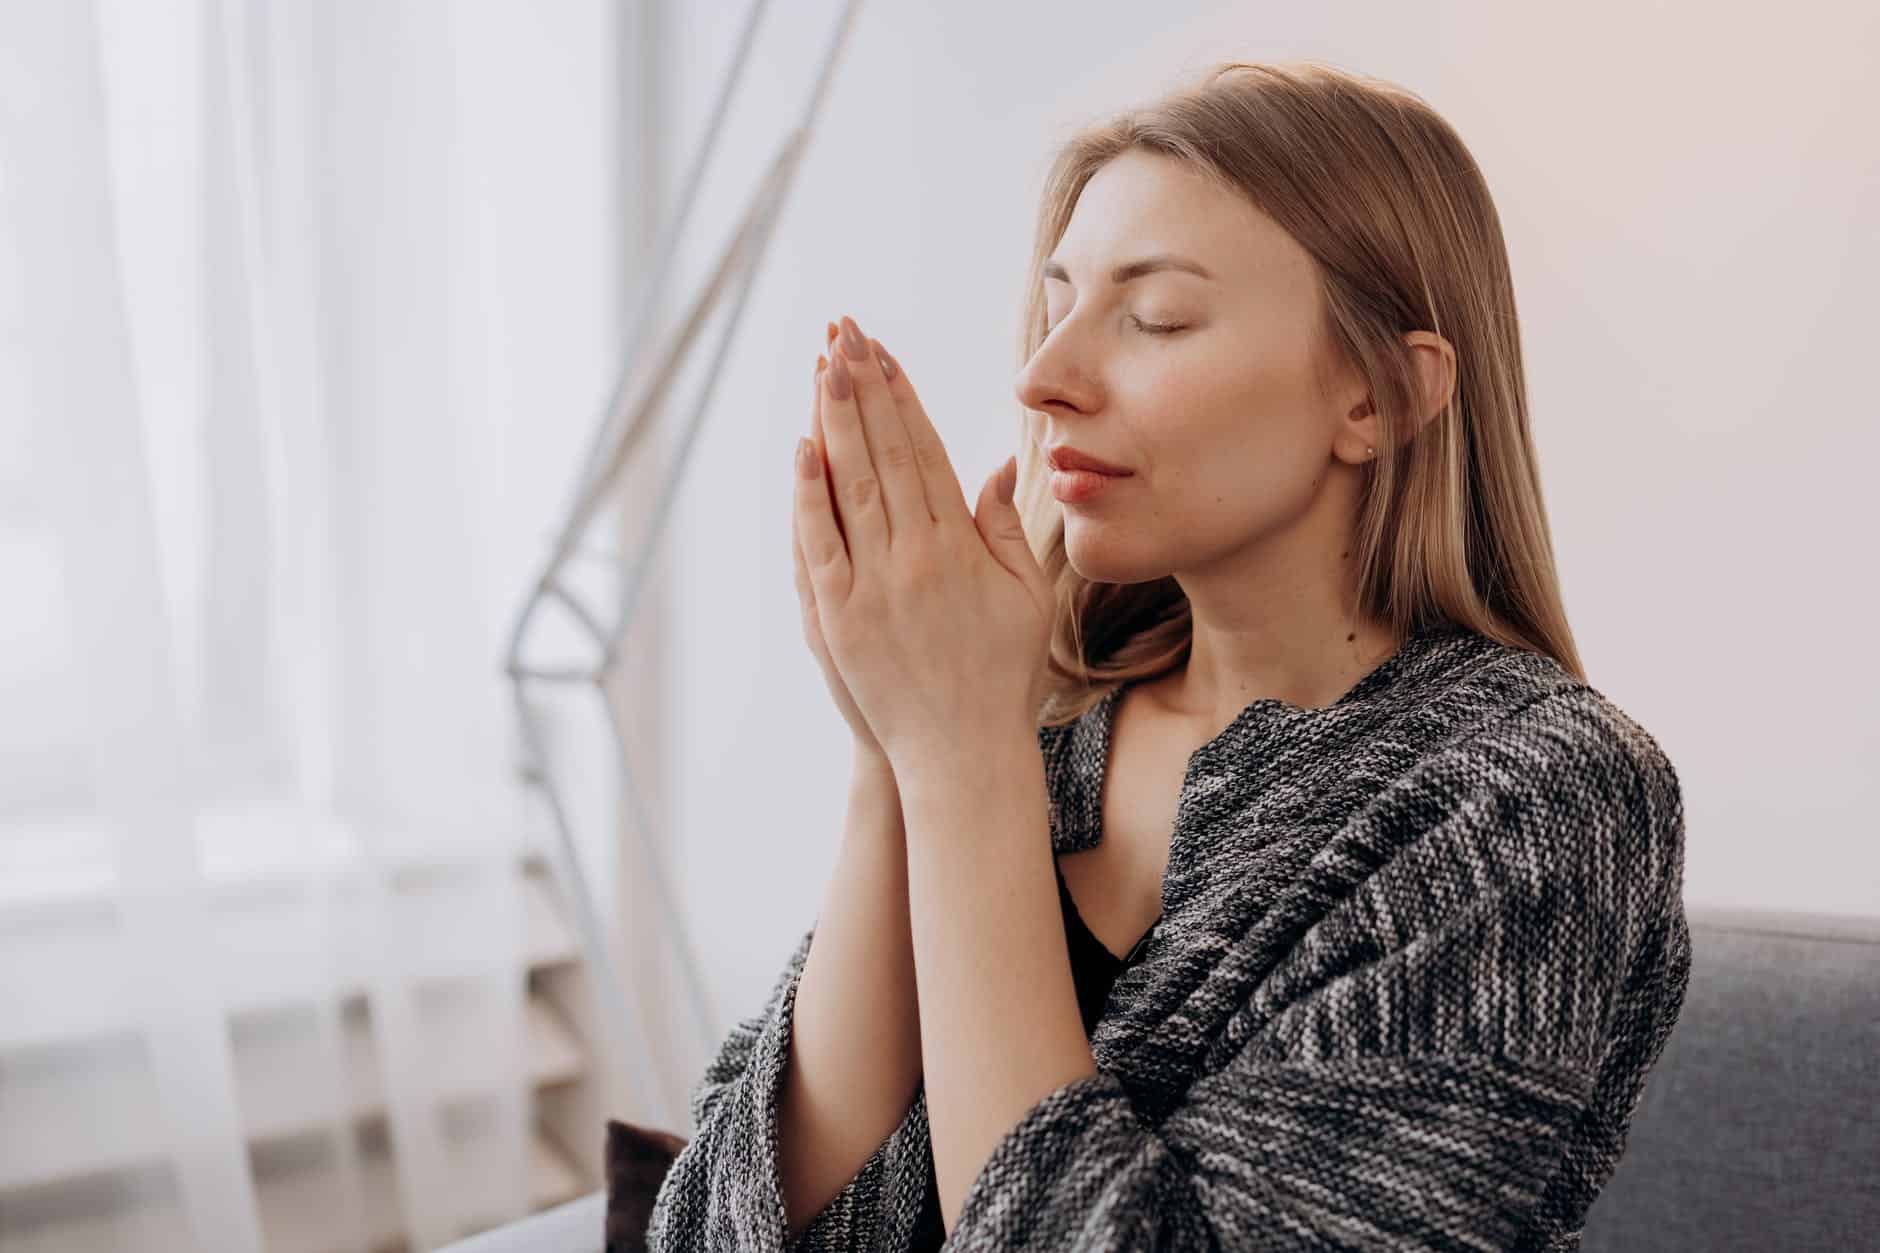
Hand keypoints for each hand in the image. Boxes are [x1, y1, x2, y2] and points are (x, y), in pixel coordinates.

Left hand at [792, 315, 1052, 769]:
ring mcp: (872, 586)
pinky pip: (819, 544)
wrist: (963, 753)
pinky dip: (808, 495)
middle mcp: (915, 557)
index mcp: (961, 547)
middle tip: (846, 332)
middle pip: (883, 453)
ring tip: (824, 365)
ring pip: (849, 485)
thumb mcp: (1026, 597)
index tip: (886, 353)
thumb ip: (1007, 528)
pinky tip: (804, 448)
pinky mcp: (837, 619)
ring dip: (835, 421)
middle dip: (863, 388)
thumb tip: (997, 465)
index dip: (903, 398)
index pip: (924, 452)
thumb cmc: (1003, 676)